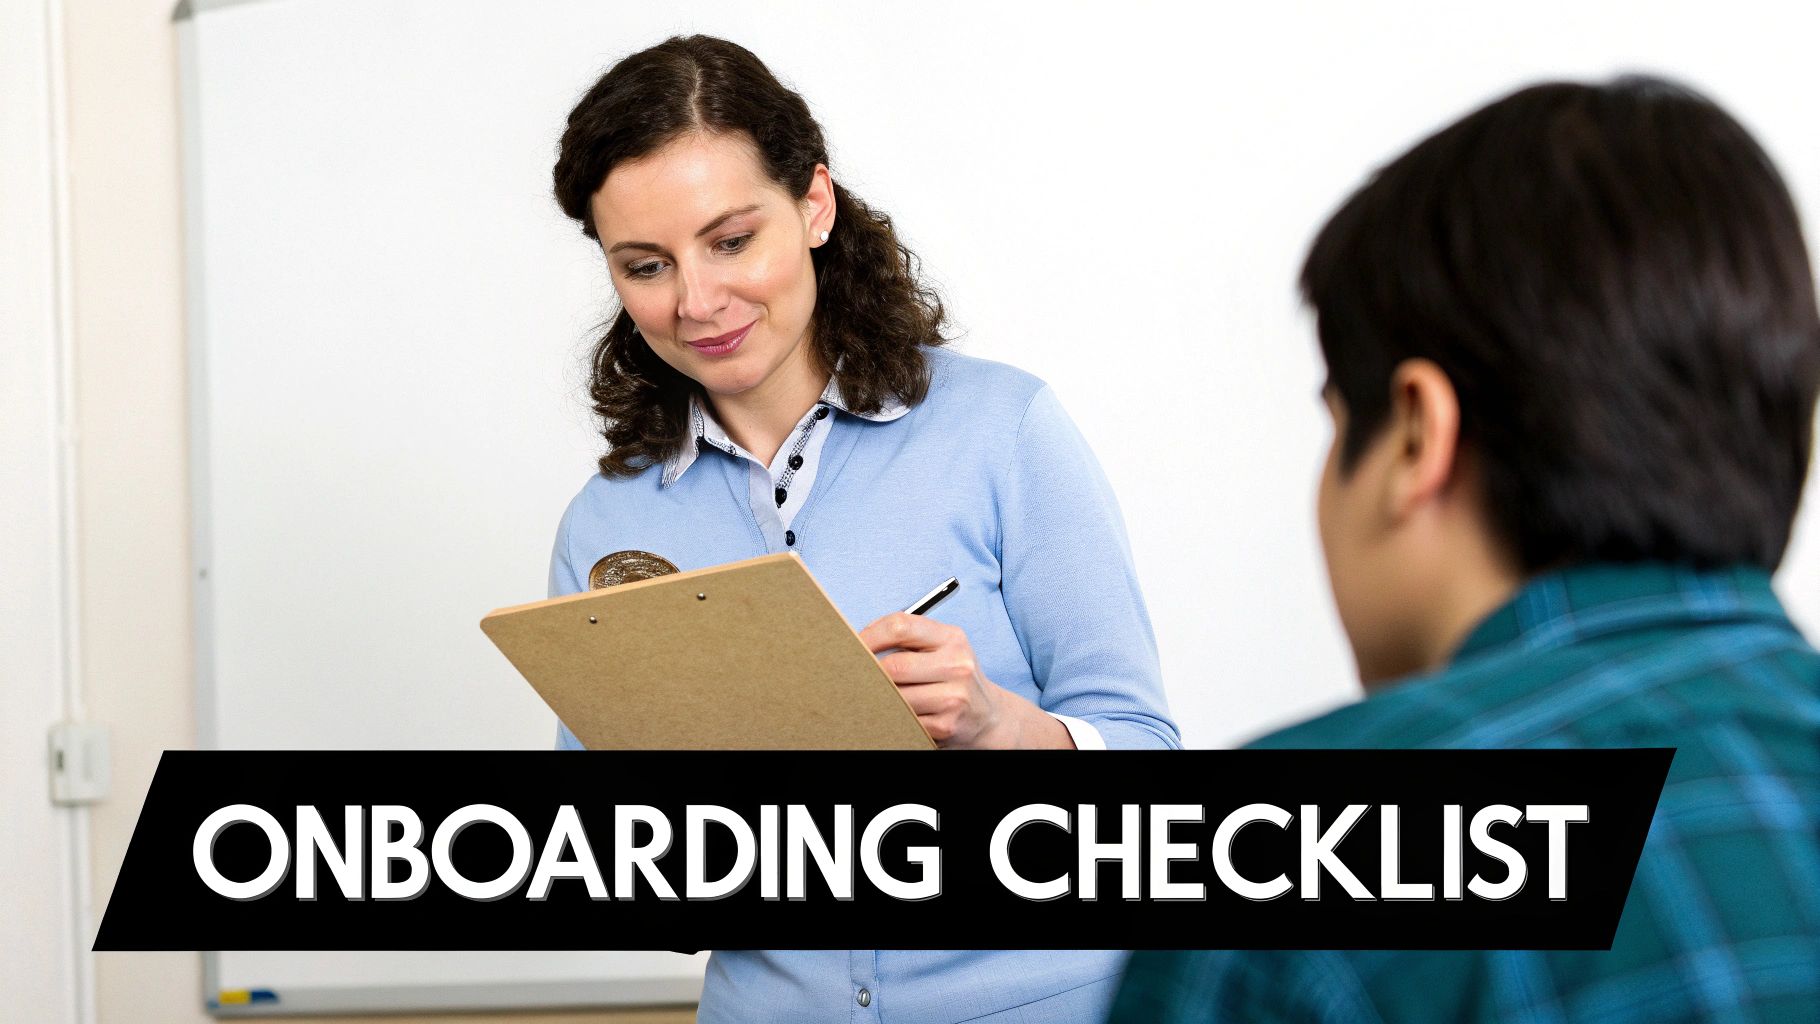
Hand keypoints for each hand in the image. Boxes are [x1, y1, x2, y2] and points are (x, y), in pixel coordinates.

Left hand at [858, 612, 1071, 748]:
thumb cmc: (955, 677)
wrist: (989, 717)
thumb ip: (909, 640)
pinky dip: (892, 716)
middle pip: (894, 666)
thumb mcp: (944, 648)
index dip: (869, 634)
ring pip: (895, 696)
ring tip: (875, 694)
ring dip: (879, 696)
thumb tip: (858, 641)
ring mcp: (953, 698)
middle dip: (870, 672)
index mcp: (952, 638)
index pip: (901, 626)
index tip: (852, 645)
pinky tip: (894, 712)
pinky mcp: (945, 725)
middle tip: (857, 675)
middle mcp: (957, 665)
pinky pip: (903, 719)